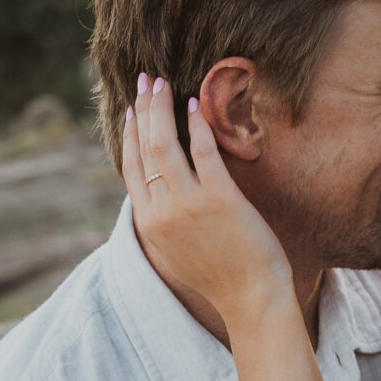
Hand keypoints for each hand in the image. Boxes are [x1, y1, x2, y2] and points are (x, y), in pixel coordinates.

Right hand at [122, 75, 294, 335]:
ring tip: (163, 82)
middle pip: (144, 148)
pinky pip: (202, 151)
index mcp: (149, 224)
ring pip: (164, 144)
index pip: (131, 169)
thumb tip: (160, 196)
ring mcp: (188, 204)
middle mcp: (161, 212)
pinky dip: (196, 123)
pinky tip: (196, 103)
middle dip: (143, 109)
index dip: (130, 135)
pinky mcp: (219, 198)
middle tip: (145, 80)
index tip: (132, 110)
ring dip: (161, 107)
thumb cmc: (222, 278)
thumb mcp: (177, 253)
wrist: (251, 300)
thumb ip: (164, 223)